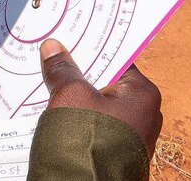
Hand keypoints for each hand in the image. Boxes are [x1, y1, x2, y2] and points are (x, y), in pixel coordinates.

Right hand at [40, 39, 161, 156]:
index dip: (93, 47)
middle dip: (79, 73)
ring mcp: (129, 137)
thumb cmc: (86, 142)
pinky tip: (51, 109)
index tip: (71, 37)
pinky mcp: (114, 153)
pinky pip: (93, 125)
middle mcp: (144, 115)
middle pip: (106, 83)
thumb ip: (63, 70)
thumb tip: (53, 47)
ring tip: (47, 80)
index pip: (118, 59)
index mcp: (143, 95)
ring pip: (97, 105)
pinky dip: (75, 117)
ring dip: (74, 96)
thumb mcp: (70, 96)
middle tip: (53, 56)